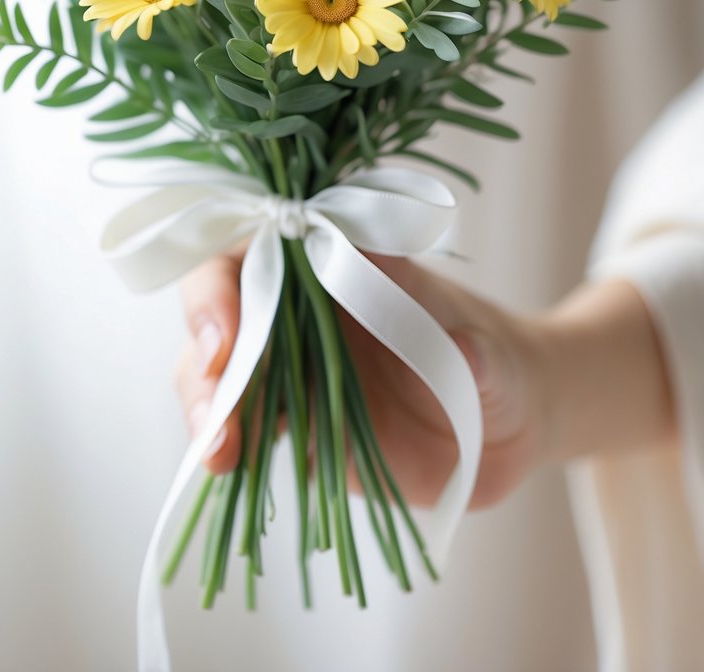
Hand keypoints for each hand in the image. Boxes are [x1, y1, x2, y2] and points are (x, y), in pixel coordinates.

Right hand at [175, 251, 548, 508]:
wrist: (509, 424)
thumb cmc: (498, 361)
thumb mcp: (490, 350)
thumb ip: (473, 351)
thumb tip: (465, 351)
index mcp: (338, 259)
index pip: (256, 246)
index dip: (224, 284)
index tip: (226, 335)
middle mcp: (304, 305)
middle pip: (222, 309)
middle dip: (205, 351)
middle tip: (216, 400)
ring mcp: (295, 365)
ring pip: (222, 371)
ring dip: (207, 405)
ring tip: (220, 452)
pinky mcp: (297, 421)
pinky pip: (245, 426)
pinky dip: (227, 444)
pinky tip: (225, 467)